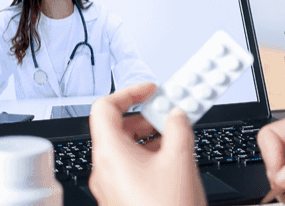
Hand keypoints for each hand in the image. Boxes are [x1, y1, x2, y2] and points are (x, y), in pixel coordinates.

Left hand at [88, 82, 206, 205]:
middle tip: (169, 114)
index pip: (104, 107)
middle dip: (144, 117)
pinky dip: (147, 158)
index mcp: (110, 153)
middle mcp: (104, 170)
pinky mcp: (121, 200)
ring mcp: (110, 187)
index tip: (149, 90)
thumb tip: (176, 115)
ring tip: (176, 138)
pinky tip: (172, 162)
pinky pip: (129, 169)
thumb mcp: (180, 159)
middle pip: (115, 128)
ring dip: (148, 138)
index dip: (128, 92)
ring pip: (124, 150)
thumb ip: (178, 128)